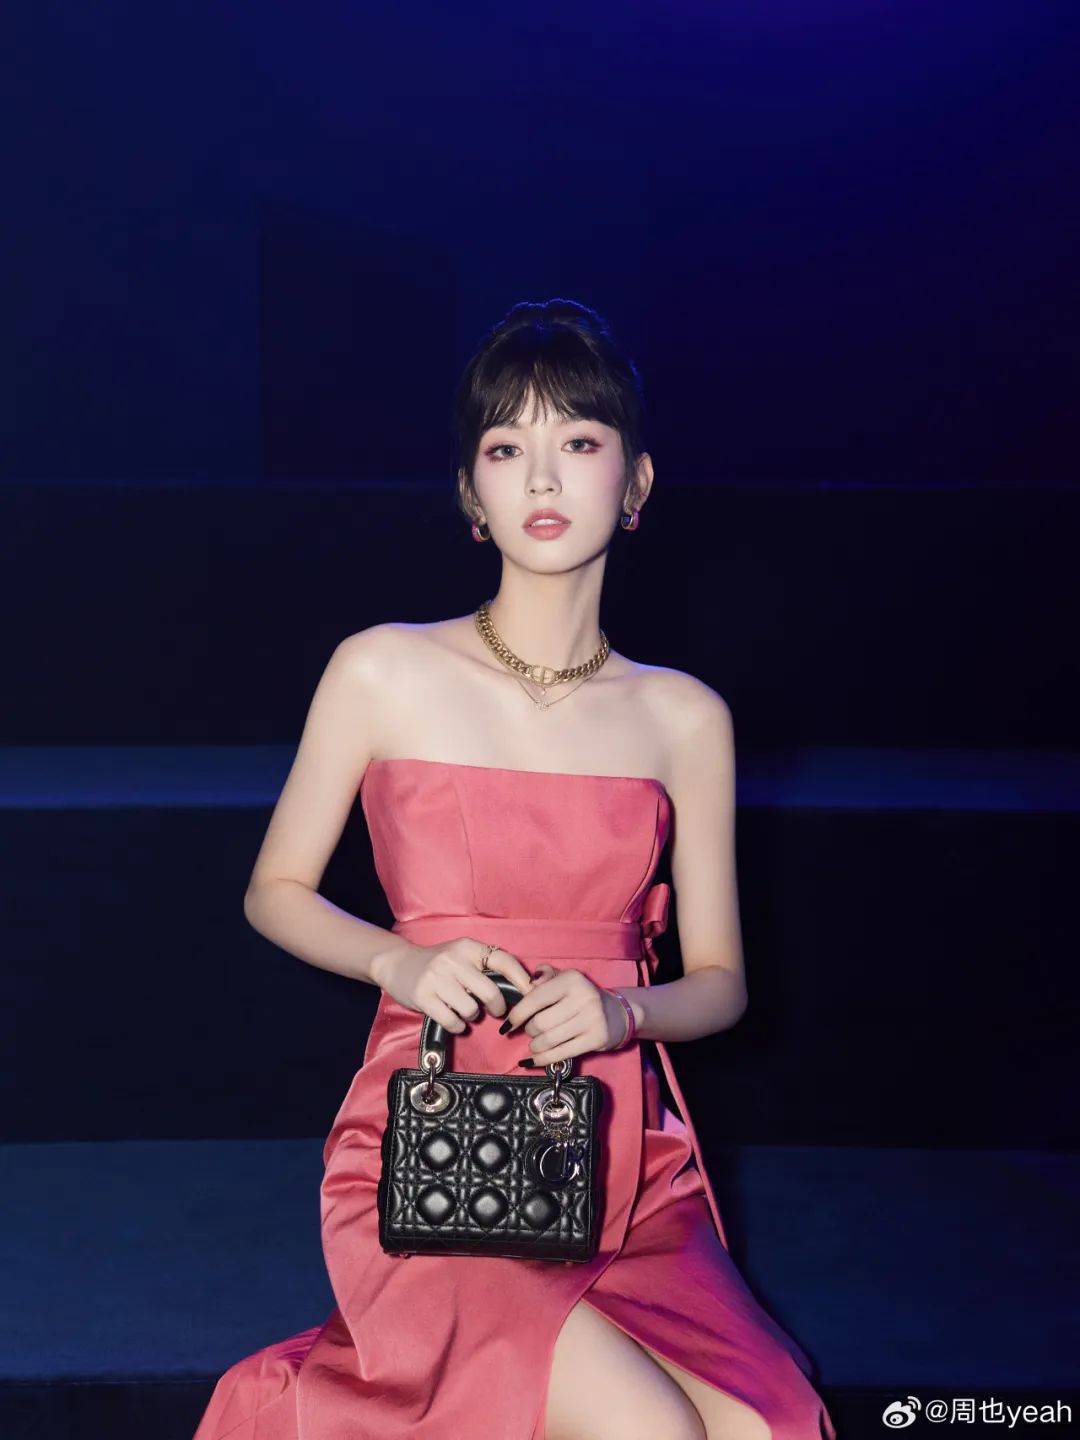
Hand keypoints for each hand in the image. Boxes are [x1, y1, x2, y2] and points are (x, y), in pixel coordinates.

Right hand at [372, 937, 537, 1032]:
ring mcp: (436, 978)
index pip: (503, 961)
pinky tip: (453, 1019)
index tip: (531, 994)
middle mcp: (453, 960)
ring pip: (471, 1010)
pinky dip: (457, 1025)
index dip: (522, 979)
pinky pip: (453, 1021)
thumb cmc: (438, 964)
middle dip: (497, 1007)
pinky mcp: (423, 996)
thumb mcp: (462, 955)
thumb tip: (525, 986)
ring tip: (464, 1009)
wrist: (397, 964)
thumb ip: (486, 966)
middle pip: (491, 992)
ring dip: (472, 1016)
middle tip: (495, 1010)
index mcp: (468, 947)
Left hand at [501, 966, 631, 1065]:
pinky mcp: (596, 1039)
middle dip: (529, 1031)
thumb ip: (545, 976)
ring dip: (535, 1046)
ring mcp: (591, 1019)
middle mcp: (583, 997)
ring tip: (535, 1045)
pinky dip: (542, 1060)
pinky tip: (532, 1061)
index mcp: (571, 979)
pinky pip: (561, 1054)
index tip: (506, 1026)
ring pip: (548, 1040)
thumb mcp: (565, 979)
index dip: (516, 1015)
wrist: (618, 1014)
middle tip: (531, 1031)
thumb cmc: (582, 997)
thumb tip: (528, 982)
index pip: (535, 999)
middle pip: (540, 1023)